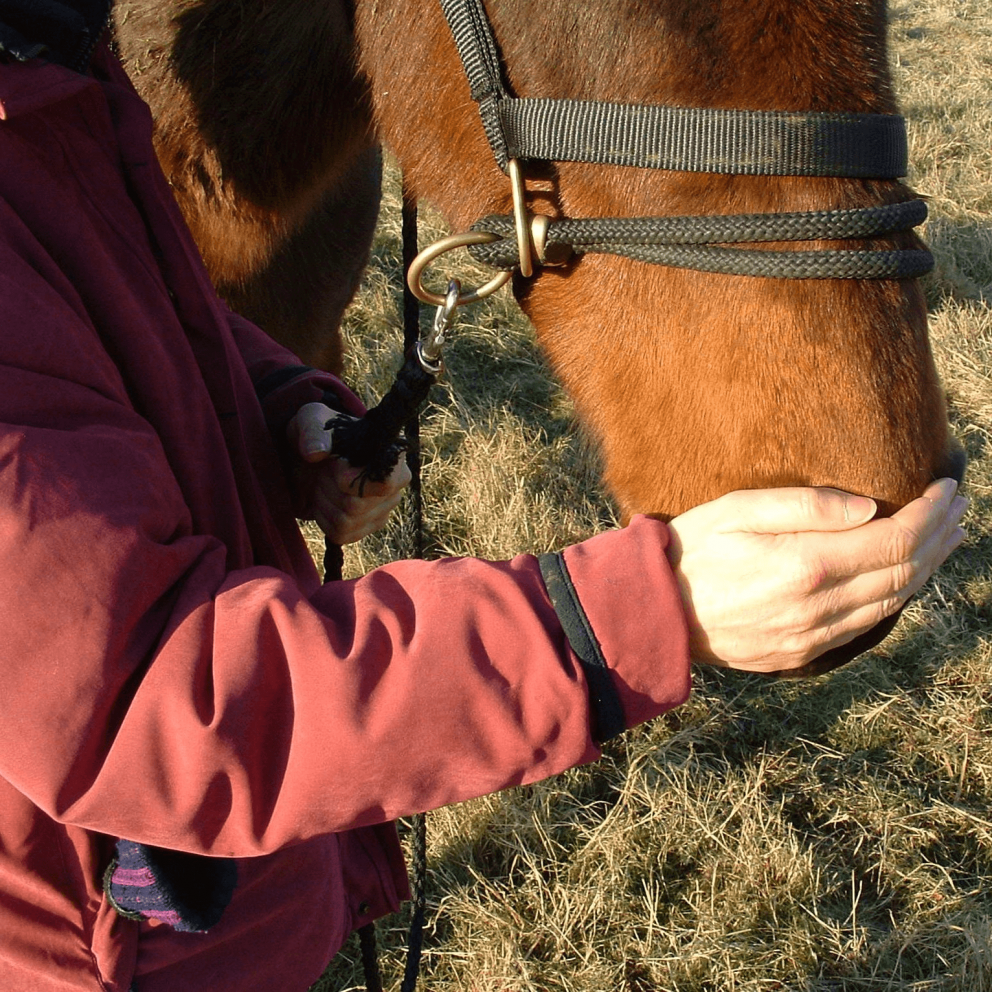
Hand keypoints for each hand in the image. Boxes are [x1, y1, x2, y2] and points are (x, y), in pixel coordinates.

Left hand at [287, 402, 411, 544]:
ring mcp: (384, 508)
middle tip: (324, 469)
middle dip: (329, 488)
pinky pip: (341, 534)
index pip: (386, 481)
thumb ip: (313, 432)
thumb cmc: (317, 435)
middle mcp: (396, 483)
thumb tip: (314, 452)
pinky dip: (324, 518)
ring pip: (346, 521)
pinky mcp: (369, 526)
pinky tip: (325, 500)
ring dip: (324, 502)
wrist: (310, 458)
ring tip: (324, 482)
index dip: (355, 481)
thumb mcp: (311, 423)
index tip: (336, 467)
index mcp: (392, 454)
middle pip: (357, 505)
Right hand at [665, 480, 966, 672]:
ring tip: (947, 540)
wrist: (652, 614)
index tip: (946, 487)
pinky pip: (865, 628)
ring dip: (927, 570)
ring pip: (891, 604)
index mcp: (805, 565)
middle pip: (904, 574)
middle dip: (940, 537)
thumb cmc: (688, 550)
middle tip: (961, 509)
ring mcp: (811, 637)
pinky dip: (895, 599)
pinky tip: (903, 580)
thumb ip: (805, 505)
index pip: (894, 540)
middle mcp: (817, 608)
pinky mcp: (800, 654)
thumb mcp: (736, 508)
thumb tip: (868, 509)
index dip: (929, 513)